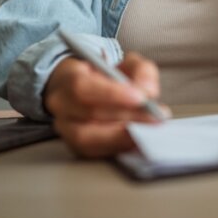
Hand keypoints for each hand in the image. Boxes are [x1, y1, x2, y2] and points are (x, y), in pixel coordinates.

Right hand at [43, 52, 168, 157]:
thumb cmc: (108, 77)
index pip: (83, 87)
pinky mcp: (77, 148)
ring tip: (149, 131)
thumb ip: (141, 72)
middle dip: (125, 118)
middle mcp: (62, 106)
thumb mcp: (127, 64)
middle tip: (155, 118)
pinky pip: (96, 153)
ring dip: (123, 137)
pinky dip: (119, 147)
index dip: (111, 94)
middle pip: (88, 115)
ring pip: (89, 140)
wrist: (88, 91)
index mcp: (68, 79)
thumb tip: (149, 92)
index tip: (140, 98)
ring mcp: (66, 130)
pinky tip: (139, 141)